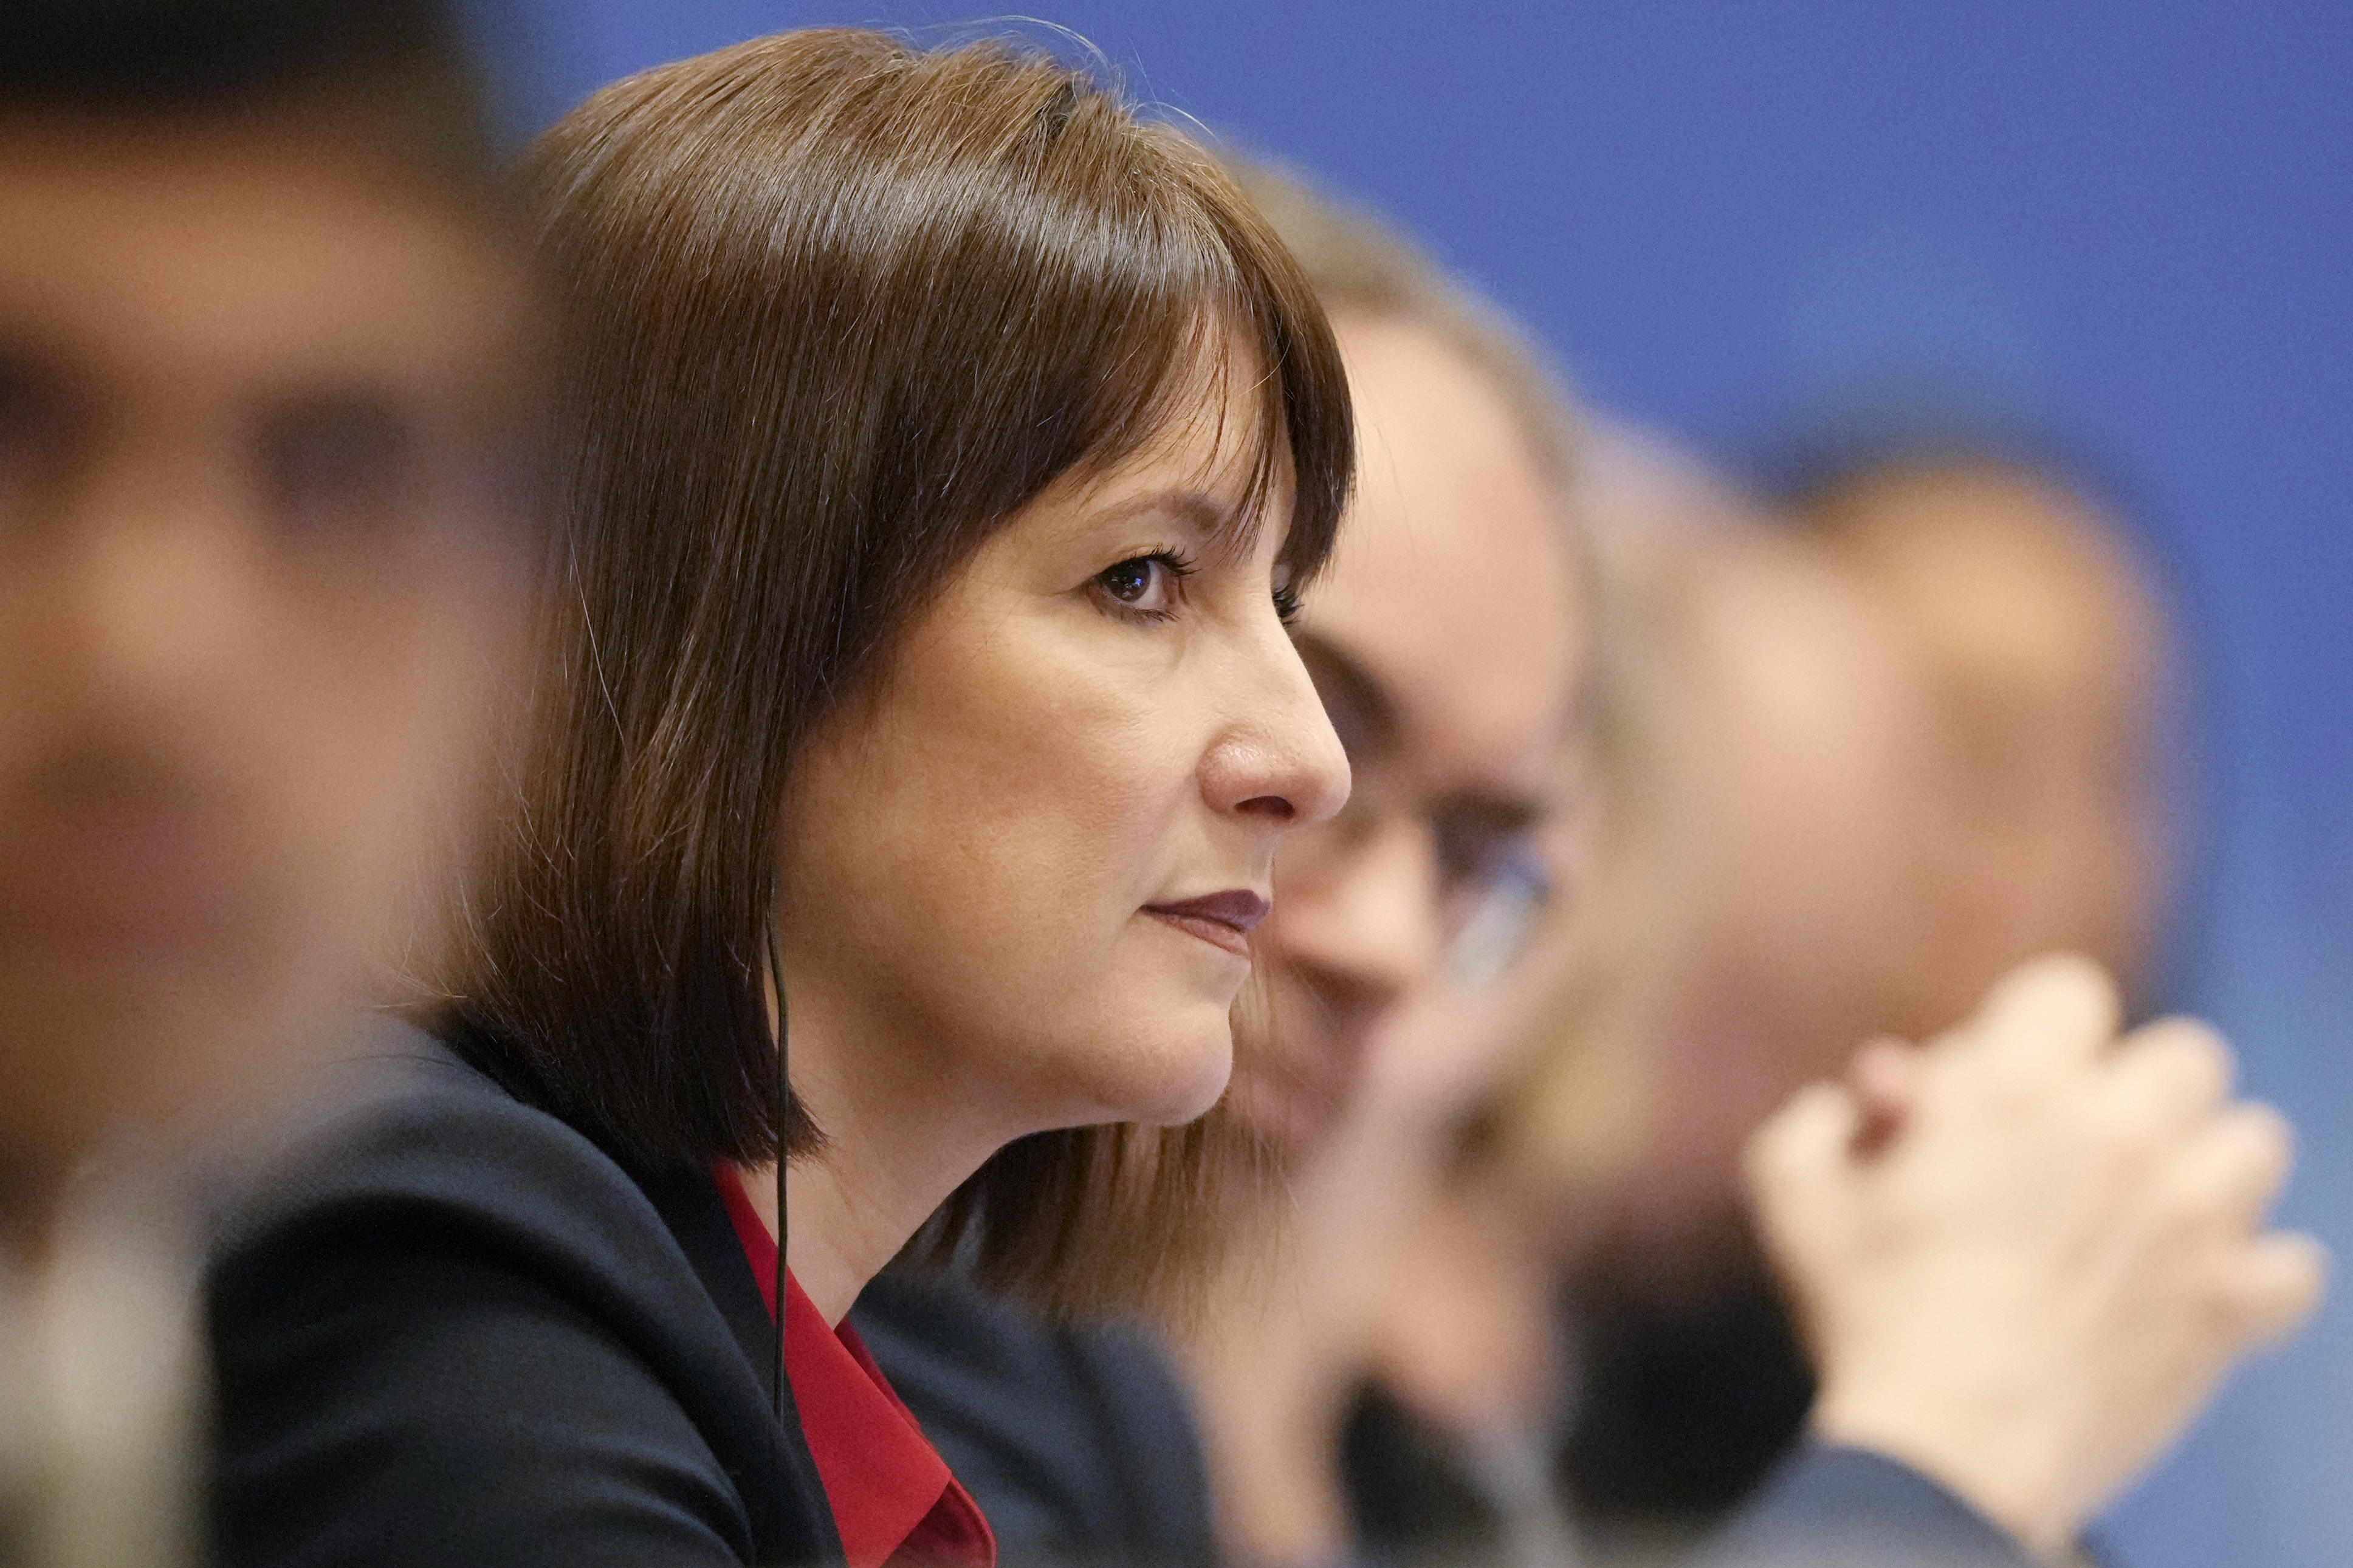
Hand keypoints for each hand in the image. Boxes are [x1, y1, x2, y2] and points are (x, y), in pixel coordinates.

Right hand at [1746, 954, 2325, 1558]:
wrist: (1946, 1445)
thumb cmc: (1861, 1313)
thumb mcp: (1796, 1192)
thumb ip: (1825, 1118)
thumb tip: (1876, 1091)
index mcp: (2014, 1087)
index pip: (2071, 991)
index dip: (2038, 1033)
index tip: (2014, 1088)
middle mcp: (2117, 1132)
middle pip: (2188, 1055)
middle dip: (2142, 1092)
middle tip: (2092, 1150)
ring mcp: (2188, 1218)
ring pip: (2257, 1142)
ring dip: (2210, 1169)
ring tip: (2155, 1215)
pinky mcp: (2229, 1305)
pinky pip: (2295, 1266)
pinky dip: (2255, 1278)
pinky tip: (2197, 1295)